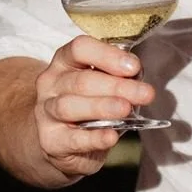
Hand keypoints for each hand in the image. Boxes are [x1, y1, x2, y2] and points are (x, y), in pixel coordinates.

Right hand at [32, 36, 154, 176]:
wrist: (62, 142)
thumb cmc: (87, 106)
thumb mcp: (100, 86)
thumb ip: (117, 78)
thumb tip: (137, 78)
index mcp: (64, 62)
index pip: (80, 49)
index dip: (108, 56)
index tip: (134, 67)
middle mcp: (51, 84)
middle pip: (81, 80)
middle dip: (116, 86)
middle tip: (145, 93)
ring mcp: (46, 112)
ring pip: (70, 106)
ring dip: (102, 107)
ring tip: (126, 109)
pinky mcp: (51, 141)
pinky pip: (73, 139)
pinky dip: (94, 138)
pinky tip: (111, 136)